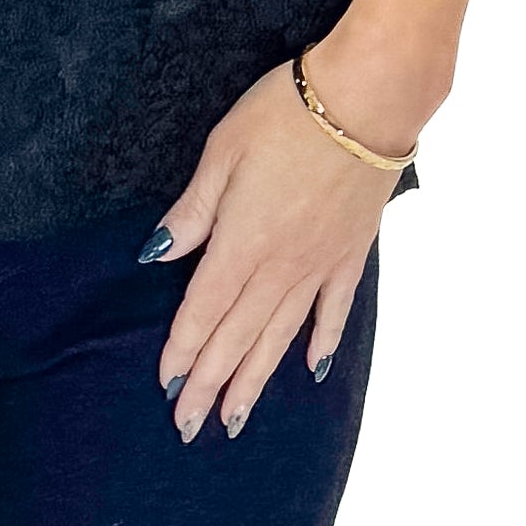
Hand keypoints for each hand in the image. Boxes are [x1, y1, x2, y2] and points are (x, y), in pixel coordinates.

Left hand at [146, 60, 399, 437]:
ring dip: (255, 379)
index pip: (202, 311)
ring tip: (236, 418)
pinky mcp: (352, 254)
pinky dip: (321, 343)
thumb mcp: (222, 151)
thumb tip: (157, 253)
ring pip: (280, 337)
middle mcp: (280, 267)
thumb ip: (193, 210)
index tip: (167, 387)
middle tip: (190, 426)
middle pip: (237, 337)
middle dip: (210, 384)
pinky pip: (333, 311)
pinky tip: (310, 370)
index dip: (183, 351)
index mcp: (241, 243)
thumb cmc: (286, 115)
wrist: (368, 99)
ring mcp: (320, 265)